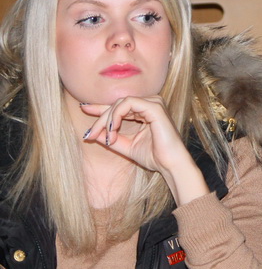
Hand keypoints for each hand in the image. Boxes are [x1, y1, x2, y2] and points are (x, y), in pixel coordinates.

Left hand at [81, 96, 209, 204]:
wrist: (170, 165)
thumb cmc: (154, 157)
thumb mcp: (126, 146)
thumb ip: (110, 138)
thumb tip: (91, 133)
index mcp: (146, 112)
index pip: (120, 106)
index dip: (100, 108)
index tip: (84, 109)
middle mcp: (151, 104)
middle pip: (117, 104)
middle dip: (100, 119)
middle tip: (89, 135)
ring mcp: (154, 103)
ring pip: (120, 103)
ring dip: (107, 119)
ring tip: (103, 135)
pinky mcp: (154, 107)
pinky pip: (128, 104)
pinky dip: (116, 115)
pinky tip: (112, 129)